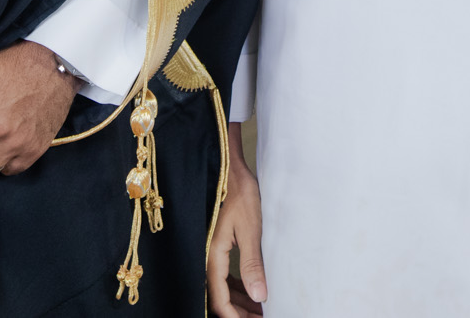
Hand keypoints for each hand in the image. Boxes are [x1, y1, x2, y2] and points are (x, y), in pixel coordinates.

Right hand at [207, 122, 265, 315]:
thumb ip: (253, 265)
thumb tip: (260, 297)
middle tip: (262, 317)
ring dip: (239, 299)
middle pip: (220, 296)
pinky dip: (237, 284)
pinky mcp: (216, 241)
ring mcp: (210, 249)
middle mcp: (207, 256)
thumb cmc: (239, 192)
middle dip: (240, 311)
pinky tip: (252, 286)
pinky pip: (224, 272)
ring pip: (222, 285)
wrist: (228, 166)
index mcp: (212, 255)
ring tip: (261, 307)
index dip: (237, 317)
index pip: (220, 300)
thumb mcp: (251, 229)